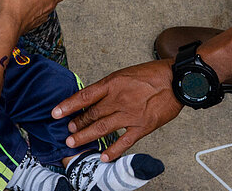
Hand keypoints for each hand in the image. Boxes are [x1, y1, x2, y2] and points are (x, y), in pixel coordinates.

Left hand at [52, 59, 183, 160]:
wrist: (176, 80)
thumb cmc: (152, 75)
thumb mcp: (125, 74)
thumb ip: (109, 87)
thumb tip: (93, 98)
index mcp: (112, 83)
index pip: (84, 96)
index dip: (67, 105)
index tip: (55, 113)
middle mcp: (118, 99)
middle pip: (91, 114)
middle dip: (76, 124)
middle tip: (67, 132)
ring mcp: (130, 114)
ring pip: (102, 128)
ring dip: (86, 137)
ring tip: (74, 143)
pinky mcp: (142, 126)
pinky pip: (124, 141)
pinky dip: (113, 151)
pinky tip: (103, 156)